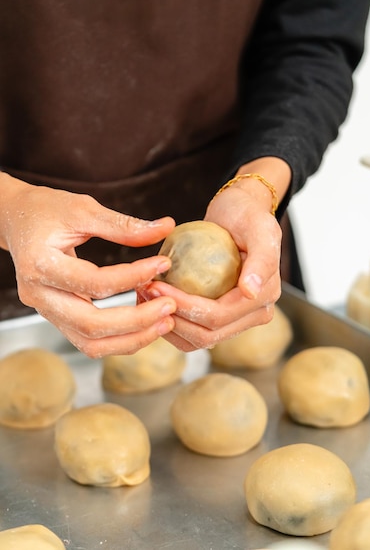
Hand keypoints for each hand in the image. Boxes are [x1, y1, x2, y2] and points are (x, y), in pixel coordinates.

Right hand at [0, 174, 176, 356]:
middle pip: (91, 326)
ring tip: (164, 322)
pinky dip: (119, 338)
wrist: (15, 219)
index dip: (133, 277)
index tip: (163, 264)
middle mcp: (38, 295)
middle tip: (170, 307)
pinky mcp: (56, 316)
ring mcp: (45, 310)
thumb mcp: (83, 208)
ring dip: (131, 338)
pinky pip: (88, 340)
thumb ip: (123, 224)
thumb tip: (167, 228)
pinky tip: (146, 323)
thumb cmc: (46, 210)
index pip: (94, 283)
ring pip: (90, 343)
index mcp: (40, 264)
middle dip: (136, 321)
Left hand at [138, 177, 282, 351]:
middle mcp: (253, 316)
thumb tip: (251, 292)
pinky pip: (191, 332)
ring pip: (196, 340)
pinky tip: (151, 301)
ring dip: (167, 324)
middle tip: (144, 291)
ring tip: (144, 296)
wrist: (239, 211)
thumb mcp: (260, 228)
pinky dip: (169, 323)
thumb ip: (262, 258)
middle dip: (171, 318)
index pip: (218, 316)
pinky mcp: (218, 317)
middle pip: (206, 335)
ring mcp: (236, 320)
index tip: (156, 286)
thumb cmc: (248, 214)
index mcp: (263, 300)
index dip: (184, 307)